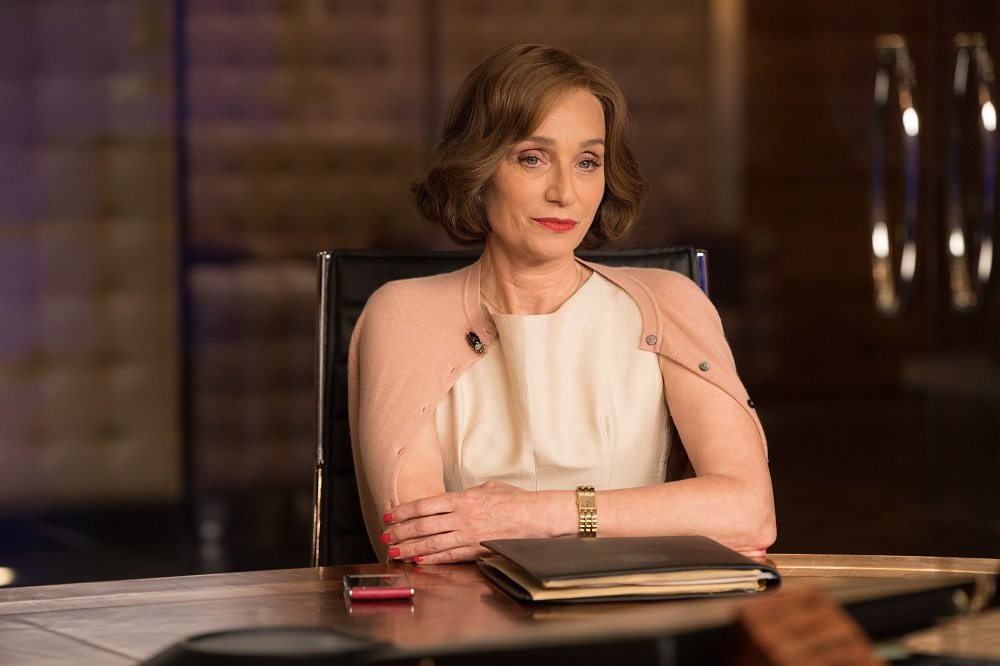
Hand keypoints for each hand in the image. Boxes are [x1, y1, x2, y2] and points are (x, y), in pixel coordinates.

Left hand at [381, 480, 557, 563]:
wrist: (536, 516)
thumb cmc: (515, 500)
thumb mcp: (489, 487)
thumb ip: (469, 492)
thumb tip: (458, 496)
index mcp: (463, 498)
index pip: (425, 504)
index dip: (404, 511)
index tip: (389, 515)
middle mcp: (461, 517)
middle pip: (423, 525)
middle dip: (400, 531)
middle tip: (384, 535)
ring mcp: (468, 535)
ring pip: (431, 543)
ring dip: (410, 548)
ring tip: (394, 551)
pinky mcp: (476, 550)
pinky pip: (448, 556)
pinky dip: (431, 559)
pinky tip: (418, 561)